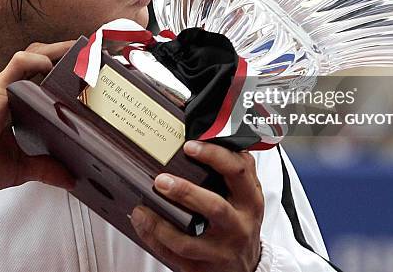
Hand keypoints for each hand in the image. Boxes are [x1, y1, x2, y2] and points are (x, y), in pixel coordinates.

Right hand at [0, 42, 76, 192]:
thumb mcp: (22, 167)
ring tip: (79, 53)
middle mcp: (9, 89)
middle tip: (88, 57)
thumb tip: (70, 179)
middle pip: (38, 57)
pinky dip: (37, 60)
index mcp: (14, 102)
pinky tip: (52, 67)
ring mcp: (3, 87)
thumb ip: (46, 168)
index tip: (84, 71)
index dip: (60, 67)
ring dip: (56, 51)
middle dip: (63, 53)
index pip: (39, 74)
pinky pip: (19, 62)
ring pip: (31, 54)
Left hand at [130, 140, 263, 271]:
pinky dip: (155, 239)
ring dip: (161, 224)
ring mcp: (221, 251)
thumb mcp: (247, 194)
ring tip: (142, 209)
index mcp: (250, 199)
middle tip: (161, 180)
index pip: (238, 171)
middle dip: (185, 192)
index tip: (190, 146)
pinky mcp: (203, 269)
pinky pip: (175, 257)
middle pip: (215, 207)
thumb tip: (207, 134)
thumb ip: (234, 168)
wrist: (249, 267)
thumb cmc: (241, 221)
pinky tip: (143, 223)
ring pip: (189, 242)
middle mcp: (238, 225)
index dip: (214, 155)